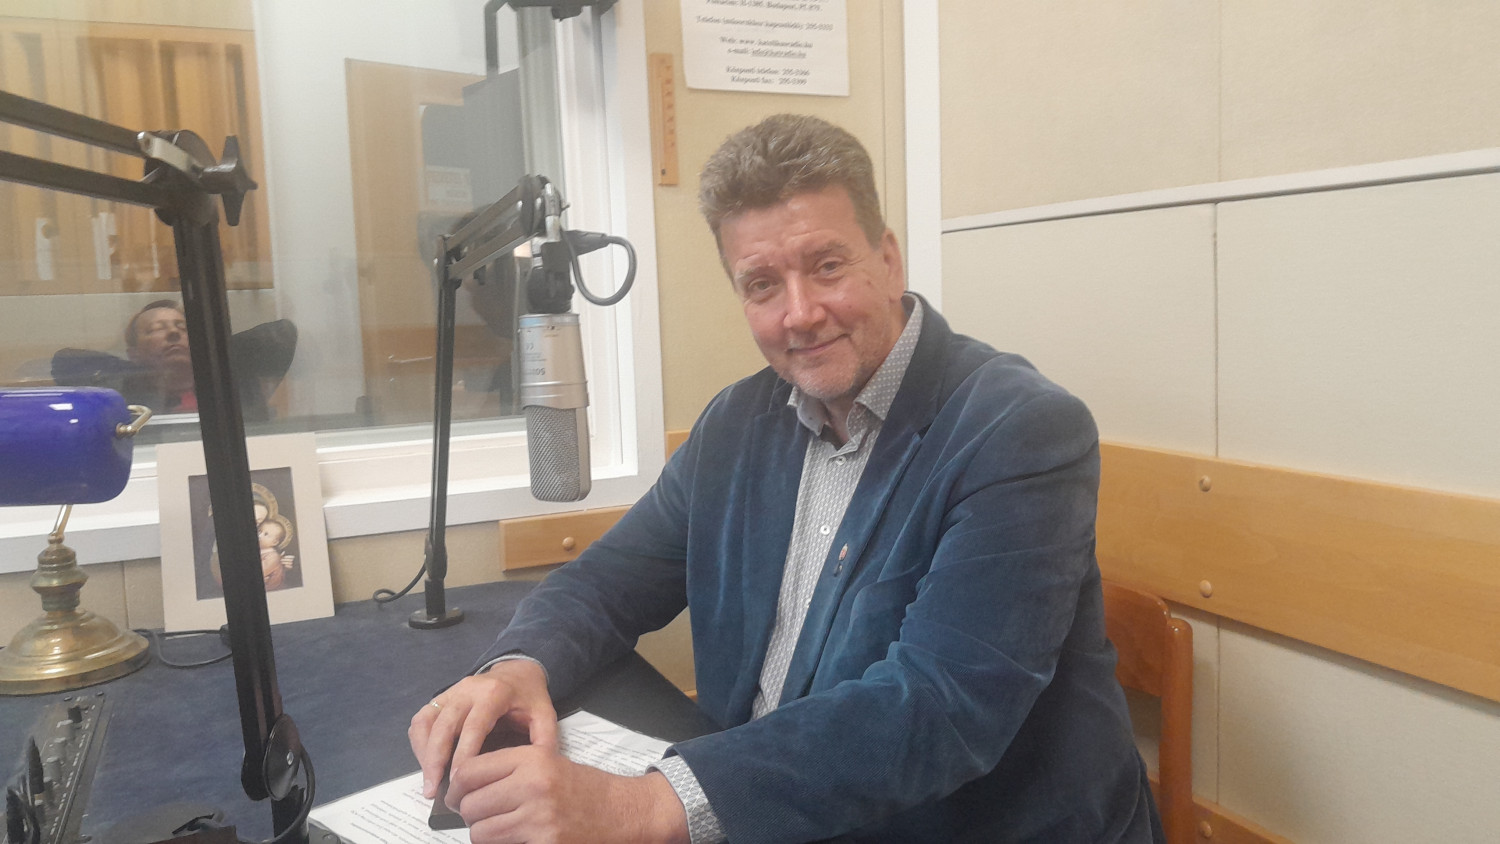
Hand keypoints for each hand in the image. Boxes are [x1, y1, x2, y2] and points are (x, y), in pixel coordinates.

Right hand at [408, 660, 557, 798]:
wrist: (517, 671)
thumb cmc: (529, 697)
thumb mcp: (544, 714)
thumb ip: (544, 740)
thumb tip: (537, 772)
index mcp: (494, 694)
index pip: (473, 727)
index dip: (463, 755)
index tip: (458, 781)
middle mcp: (468, 690)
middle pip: (444, 726)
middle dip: (436, 760)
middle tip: (435, 790)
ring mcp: (451, 692)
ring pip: (427, 723)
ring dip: (424, 754)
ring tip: (429, 783)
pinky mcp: (440, 698)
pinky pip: (422, 720)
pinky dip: (419, 743)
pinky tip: (426, 764)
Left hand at [450, 746, 688, 843]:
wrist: (624, 811)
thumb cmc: (585, 788)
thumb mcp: (549, 763)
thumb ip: (509, 770)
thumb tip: (462, 786)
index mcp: (532, 759)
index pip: (469, 771)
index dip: (456, 788)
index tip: (456, 797)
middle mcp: (533, 785)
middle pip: (470, 805)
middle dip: (470, 814)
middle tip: (481, 816)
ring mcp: (539, 818)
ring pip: (480, 832)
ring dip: (485, 834)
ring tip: (501, 829)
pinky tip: (519, 838)